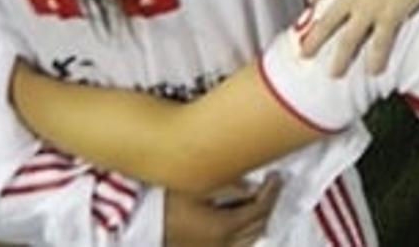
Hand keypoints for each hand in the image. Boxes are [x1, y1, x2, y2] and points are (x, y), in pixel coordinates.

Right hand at [162, 175, 280, 246]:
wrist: (141, 226)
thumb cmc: (164, 205)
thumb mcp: (197, 188)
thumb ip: (229, 186)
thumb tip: (252, 187)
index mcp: (224, 226)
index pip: (260, 208)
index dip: (272, 191)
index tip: (276, 178)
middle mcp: (224, 244)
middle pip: (260, 224)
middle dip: (269, 203)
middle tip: (272, 185)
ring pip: (252, 238)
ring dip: (260, 218)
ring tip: (261, 199)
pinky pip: (240, 246)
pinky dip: (249, 232)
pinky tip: (245, 219)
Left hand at [299, 0, 418, 77]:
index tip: (311, 2)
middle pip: (327, 22)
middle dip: (314, 40)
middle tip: (305, 54)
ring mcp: (368, 10)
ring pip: (348, 40)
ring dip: (340, 59)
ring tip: (334, 73)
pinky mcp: (388, 19)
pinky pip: (380, 44)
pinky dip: (377, 59)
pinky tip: (374, 71)